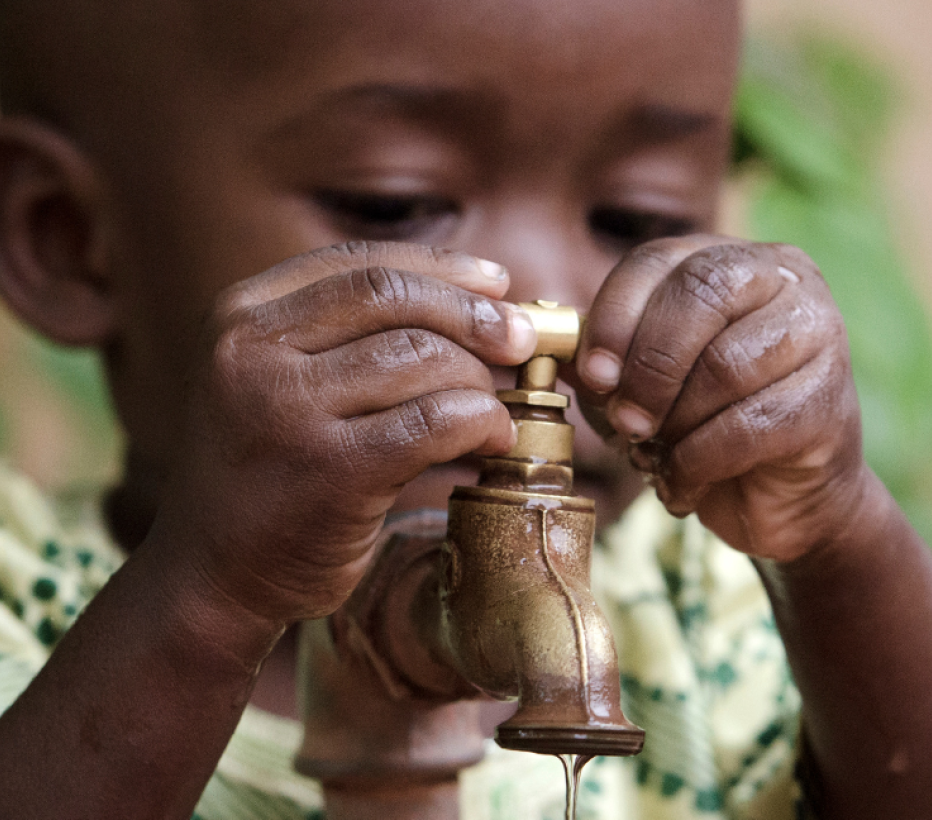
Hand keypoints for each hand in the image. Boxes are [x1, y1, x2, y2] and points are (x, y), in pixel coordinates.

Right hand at [152, 241, 536, 623]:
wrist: (214, 575)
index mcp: (240, 316)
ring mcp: (287, 410)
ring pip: (421, 357)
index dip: (441, 268)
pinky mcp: (330, 471)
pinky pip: (435, 421)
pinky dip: (481, 423)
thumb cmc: (266, 472)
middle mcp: (252, 351)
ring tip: (498, 405)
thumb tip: (471, 299)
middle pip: (394, 299)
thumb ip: (344, 336)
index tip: (496, 284)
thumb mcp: (276, 380)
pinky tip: (494, 440)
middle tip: (520, 340)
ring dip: (479, 380)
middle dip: (475, 315)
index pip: (360, 265)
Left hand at [574, 235, 866, 561]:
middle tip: (626, 422)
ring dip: (675, 422)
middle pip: (699, 295)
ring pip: (725, 365)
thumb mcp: (637, 385)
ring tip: (657, 453)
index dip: (614, 317)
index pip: (655, 261)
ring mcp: (818, 333)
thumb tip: (557, 350)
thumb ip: (603, 361)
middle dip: (647, 367)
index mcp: (725, 260)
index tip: (594, 376)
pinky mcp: (829, 400)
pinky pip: (748, 425)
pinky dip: (699, 461)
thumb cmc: (698, 425)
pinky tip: (684, 480)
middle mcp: (780, 279)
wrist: (776, 494)